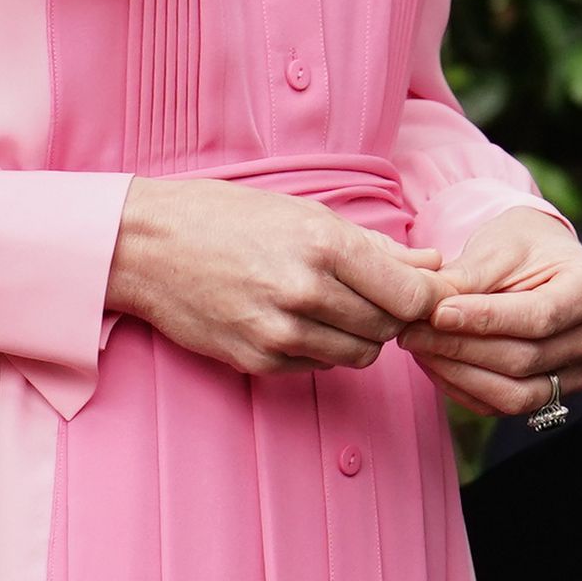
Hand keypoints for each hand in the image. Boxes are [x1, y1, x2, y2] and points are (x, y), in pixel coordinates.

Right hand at [107, 175, 446, 375]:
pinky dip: (320, 348)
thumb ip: (376, 248)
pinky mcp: (259, 360)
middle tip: (369, 294)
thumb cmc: (227, 218)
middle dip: (391, 315)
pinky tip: (294, 318)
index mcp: (324, 244)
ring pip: (359, 354)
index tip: (422, 294)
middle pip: (390, 328)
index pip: (413, 296)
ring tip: (328, 304)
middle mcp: (306, 291)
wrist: (147, 246)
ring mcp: (281, 332)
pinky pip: (319, 365)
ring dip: (357, 334)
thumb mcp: (304, 215)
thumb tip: (435, 266)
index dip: (427, 299)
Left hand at [399, 206, 581, 418]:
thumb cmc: (520, 246)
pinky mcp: (554, 395)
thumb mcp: (497, 246)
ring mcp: (579, 372)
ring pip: (515, 393)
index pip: (539, 317)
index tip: (437, 313)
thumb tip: (427, 306)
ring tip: (417, 346)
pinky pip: (504, 406)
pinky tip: (432, 362)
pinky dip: (462, 388)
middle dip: (461, 347)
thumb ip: (467, 278)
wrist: (539, 261)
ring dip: (458, 373)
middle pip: (525, 358)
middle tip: (411, 329)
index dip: (485, 319)